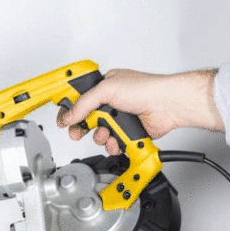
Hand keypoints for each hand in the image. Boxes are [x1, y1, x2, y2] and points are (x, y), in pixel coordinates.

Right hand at [56, 68, 223, 154]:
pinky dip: (113, 144)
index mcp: (104, 86)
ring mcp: (118, 118)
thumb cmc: (146, 90)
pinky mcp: (126, 132)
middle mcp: (110, 102)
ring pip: (98, 133)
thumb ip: (84, 103)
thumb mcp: (107, 89)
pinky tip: (118, 139)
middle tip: (76, 132)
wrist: (167, 106)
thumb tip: (69, 115)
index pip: (79, 97)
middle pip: (86, 118)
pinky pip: (111, 142)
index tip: (61, 117)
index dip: (68, 108)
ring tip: (107, 133)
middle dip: (81, 127)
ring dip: (100, 136)